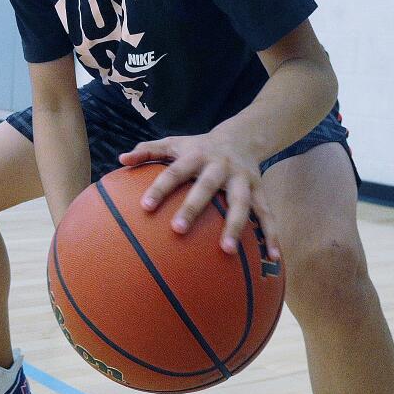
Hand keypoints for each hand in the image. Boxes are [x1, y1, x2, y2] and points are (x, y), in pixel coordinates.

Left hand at [119, 131, 280, 259]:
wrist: (244, 136)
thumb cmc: (199, 146)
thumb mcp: (174, 143)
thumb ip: (148, 150)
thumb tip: (121, 159)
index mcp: (196, 156)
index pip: (174, 172)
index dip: (160, 188)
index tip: (144, 207)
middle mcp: (220, 167)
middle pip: (205, 187)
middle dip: (192, 208)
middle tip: (177, 230)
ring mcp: (243, 179)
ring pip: (241, 203)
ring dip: (235, 226)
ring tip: (226, 251)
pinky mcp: (261, 190)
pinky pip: (268, 214)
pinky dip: (272, 235)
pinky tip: (272, 257)